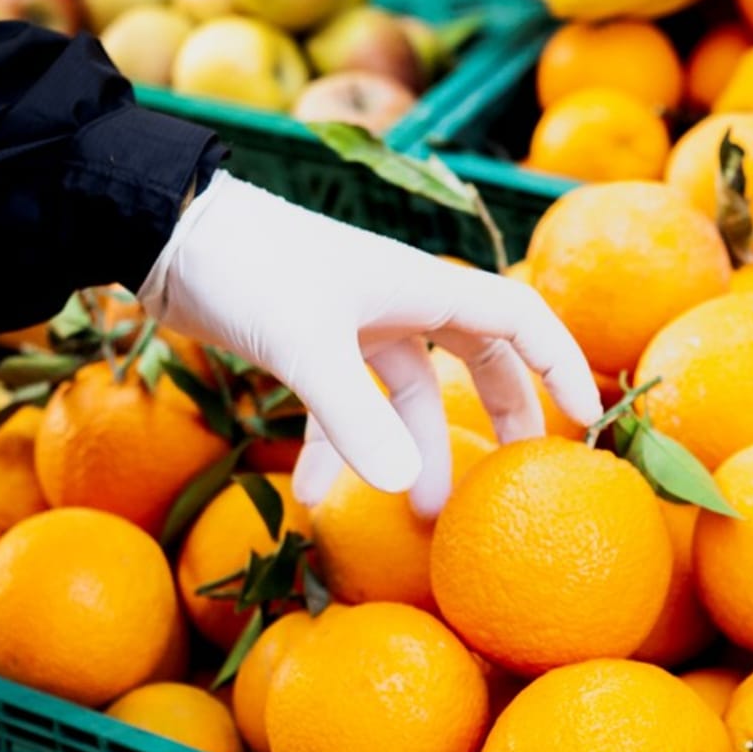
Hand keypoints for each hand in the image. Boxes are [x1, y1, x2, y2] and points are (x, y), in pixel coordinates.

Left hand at [137, 172, 601, 515]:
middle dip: (501, 418)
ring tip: (423, 518)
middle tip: (517, 478)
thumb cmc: (245, 266)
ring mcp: (354, 322)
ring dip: (415, 452)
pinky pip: (345, 405)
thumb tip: (408, 491)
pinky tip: (313, 500)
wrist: (167, 233)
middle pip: (478, 358)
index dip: (558, 365)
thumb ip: (352, 420)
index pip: (517, 318)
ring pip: (409, 394)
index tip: (585, 419)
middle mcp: (398, 300)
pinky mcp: (311, 342)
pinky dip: (337, 449)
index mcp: (420, 284)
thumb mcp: (303, 345)